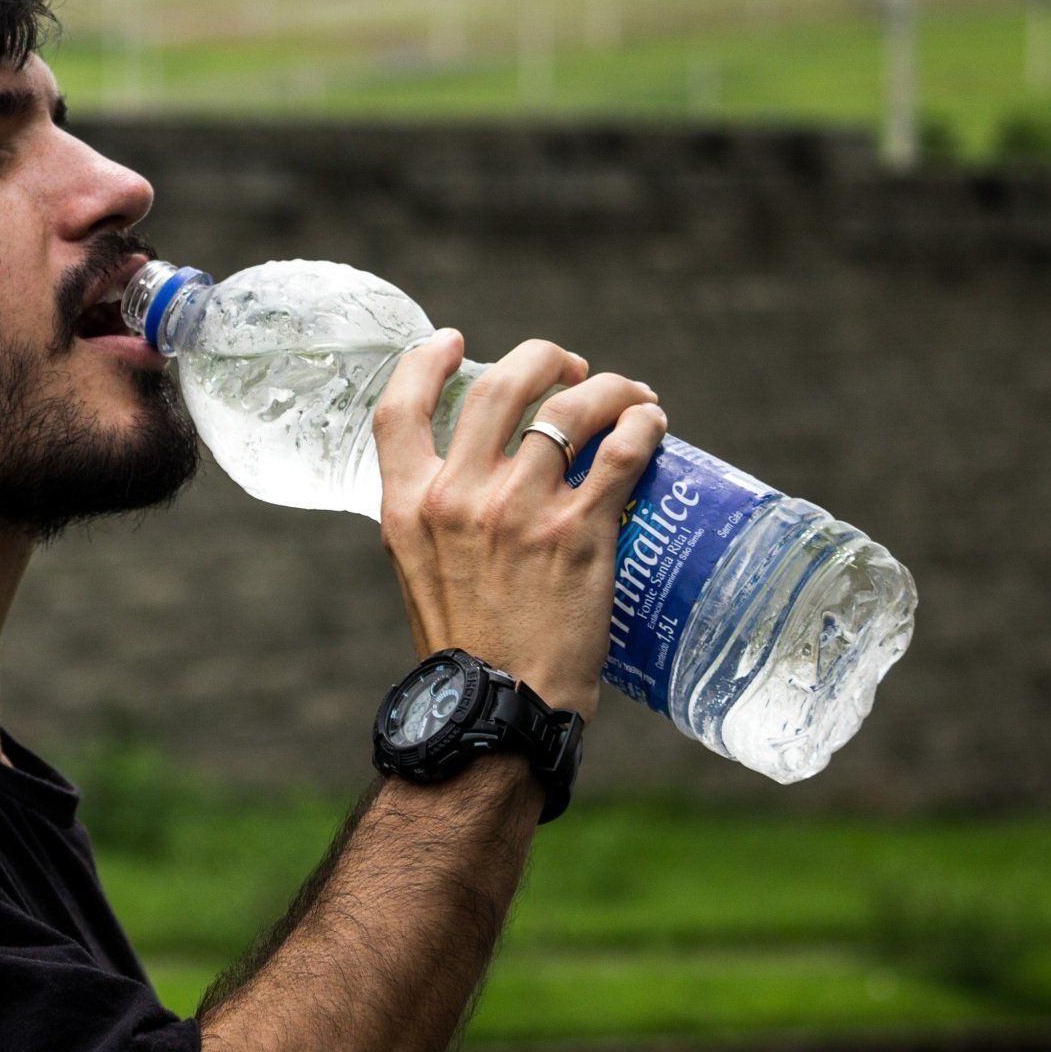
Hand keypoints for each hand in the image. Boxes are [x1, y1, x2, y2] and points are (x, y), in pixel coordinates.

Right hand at [372, 333, 665, 720]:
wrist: (498, 710)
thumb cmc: (465, 650)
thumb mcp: (420, 572)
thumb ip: (437, 518)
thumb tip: (475, 479)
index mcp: (408, 506)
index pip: (398, 409)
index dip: (423, 361)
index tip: (451, 341)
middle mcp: (458, 497)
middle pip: (499, 386)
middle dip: (540, 359)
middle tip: (568, 368)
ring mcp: (519, 510)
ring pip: (569, 407)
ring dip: (606, 387)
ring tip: (626, 395)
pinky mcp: (579, 532)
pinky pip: (620, 451)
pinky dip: (642, 425)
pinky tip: (651, 423)